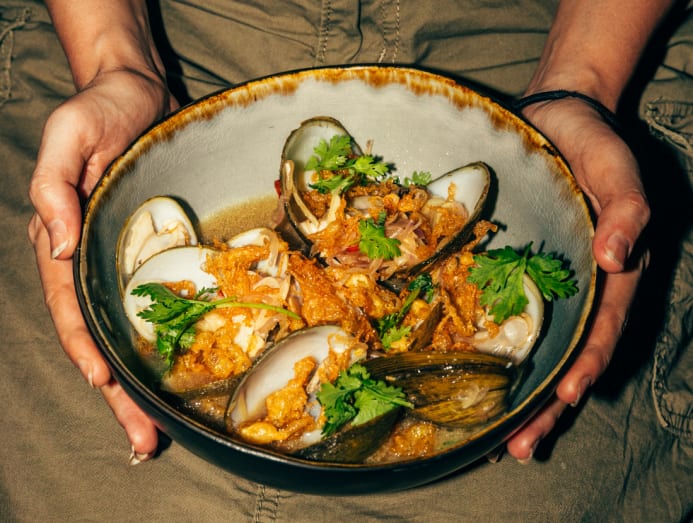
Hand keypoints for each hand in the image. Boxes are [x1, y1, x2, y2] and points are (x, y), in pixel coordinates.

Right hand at [28, 68, 176, 462]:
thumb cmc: (102, 110)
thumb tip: (57, 247)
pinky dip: (170, 341)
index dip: (86, 349)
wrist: (141, 92)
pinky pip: (164, 304)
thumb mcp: (70, 137)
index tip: (106, 387)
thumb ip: (54, 188)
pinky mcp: (162, 252)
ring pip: (132, 332)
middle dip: (118, 392)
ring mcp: (128, 260)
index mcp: (65, 241)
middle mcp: (93, 260)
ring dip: (144, 383)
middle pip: (102, 337)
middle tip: (144, 439)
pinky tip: (187, 372)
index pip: (72, 308)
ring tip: (162, 429)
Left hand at [504, 97, 649, 460]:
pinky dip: (493, 354)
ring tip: (497, 440)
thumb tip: (616, 255)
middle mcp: (579, 288)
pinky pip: (504, 319)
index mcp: (610, 271)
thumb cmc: (590, 143)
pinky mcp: (511, 274)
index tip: (564, 398)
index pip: (602, 328)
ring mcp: (546, 285)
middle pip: (567, 356)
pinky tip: (469, 383)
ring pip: (536, 350)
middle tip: (522, 447)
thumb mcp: (617, 167)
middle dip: (547, 405)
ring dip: (521, 396)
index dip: (586, 364)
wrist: (552, 121)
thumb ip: (627, 208)